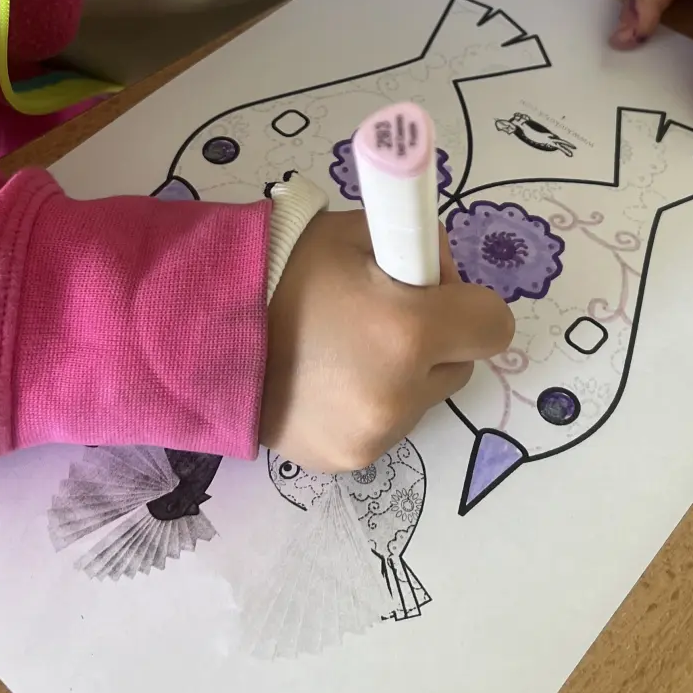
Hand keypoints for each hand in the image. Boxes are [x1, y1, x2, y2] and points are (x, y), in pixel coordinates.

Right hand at [261, 209, 513, 471]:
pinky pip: (382, 428)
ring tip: (341, 348)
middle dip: (434, 341)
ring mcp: (371, 437)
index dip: (469, 305)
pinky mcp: (343, 462)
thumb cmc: (281, 266)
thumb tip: (441, 277)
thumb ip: (416, 249)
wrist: (197, 326)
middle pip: (459, 366)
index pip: (494, 326)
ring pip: (420, 401)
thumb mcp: (356, 231)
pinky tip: (323, 379)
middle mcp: (399, 394)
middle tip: (379, 315)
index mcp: (410, 330)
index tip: (434, 292)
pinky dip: (366, 406)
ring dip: (400, 376)